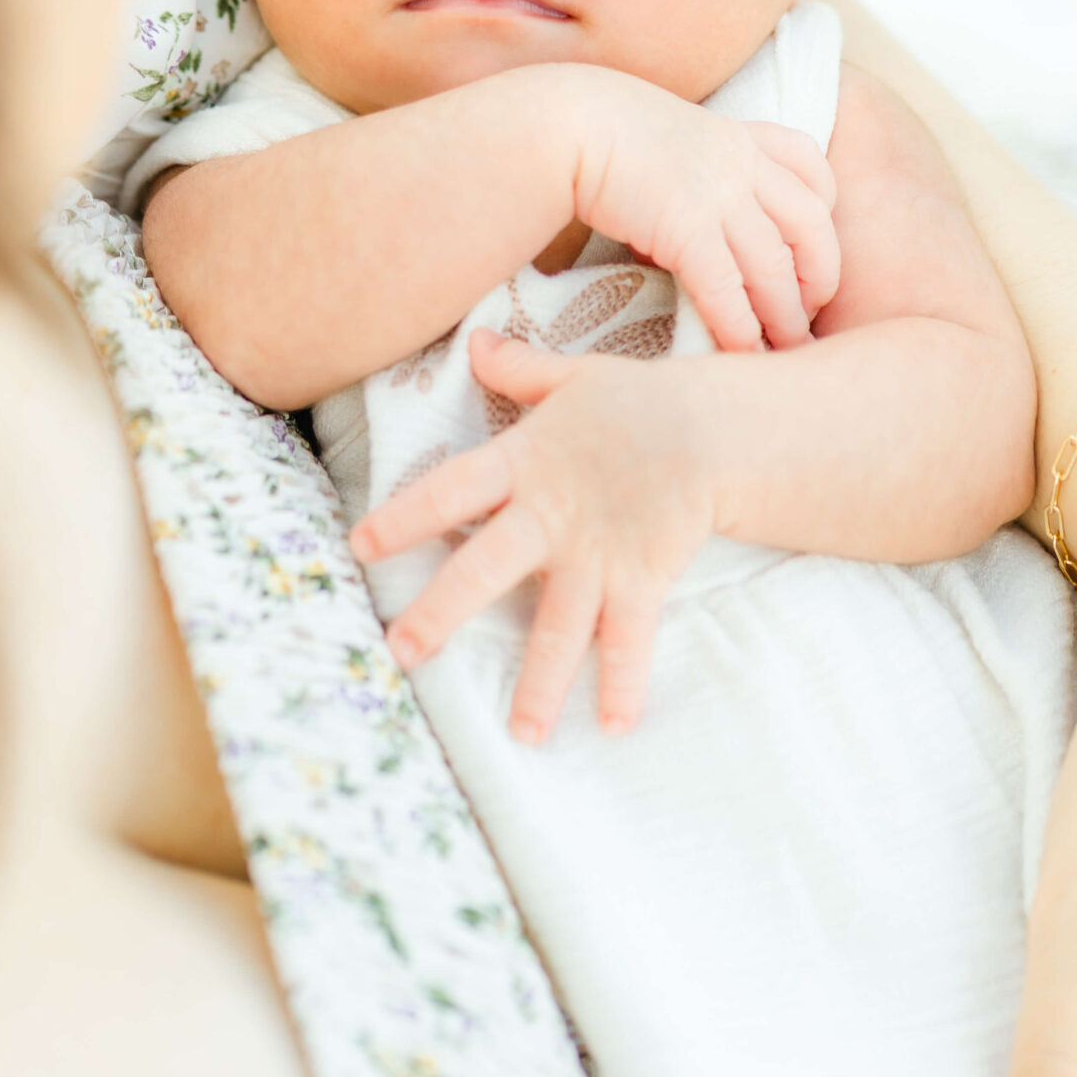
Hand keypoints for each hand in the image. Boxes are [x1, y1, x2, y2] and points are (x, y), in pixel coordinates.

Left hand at [350, 328, 717, 742]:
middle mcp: (552, 514)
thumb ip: (519, 370)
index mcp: (524, 462)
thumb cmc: (637, 400)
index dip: (404, 516)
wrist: (716, 423)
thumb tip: (476, 343)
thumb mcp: (573, 378)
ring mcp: (598, 552)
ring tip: (521, 733)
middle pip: (486, 567)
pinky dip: (625, 681)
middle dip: (442, 611)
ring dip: (540, 680)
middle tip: (402, 651)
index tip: (360, 547)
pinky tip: (617, 725)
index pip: (449, 490)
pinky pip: (630, 637)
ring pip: (560, 623)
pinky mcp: (642, 576)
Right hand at [560, 73, 838, 351]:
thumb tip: (694, 198)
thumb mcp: (669, 131)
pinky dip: (740, 326)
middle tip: (811, 314)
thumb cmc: (600, 129)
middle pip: (811, 226)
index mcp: (738, 136)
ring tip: (786, 348)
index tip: (813, 245)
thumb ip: (699, 160)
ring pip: (776, 267)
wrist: (566, 124)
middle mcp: (741, 163)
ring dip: (785, 316)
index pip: (811, 167)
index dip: (825, 210)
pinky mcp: (687, 229)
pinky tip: (741, 349)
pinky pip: (728, 289)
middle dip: (820, 277)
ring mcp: (719, 195)